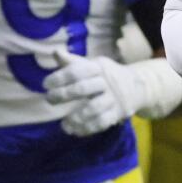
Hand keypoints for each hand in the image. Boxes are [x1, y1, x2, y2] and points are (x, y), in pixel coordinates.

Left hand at [46, 47, 181, 136]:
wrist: (136, 86)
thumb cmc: (105, 76)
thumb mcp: (92, 66)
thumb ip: (73, 63)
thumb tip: (55, 52)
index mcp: (98, 67)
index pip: (77, 70)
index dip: (60, 77)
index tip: (45, 84)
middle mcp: (107, 81)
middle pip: (83, 88)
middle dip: (64, 95)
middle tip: (50, 100)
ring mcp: (114, 98)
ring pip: (93, 108)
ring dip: (76, 117)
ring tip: (64, 124)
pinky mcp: (118, 113)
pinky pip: (102, 122)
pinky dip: (87, 128)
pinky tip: (75, 131)